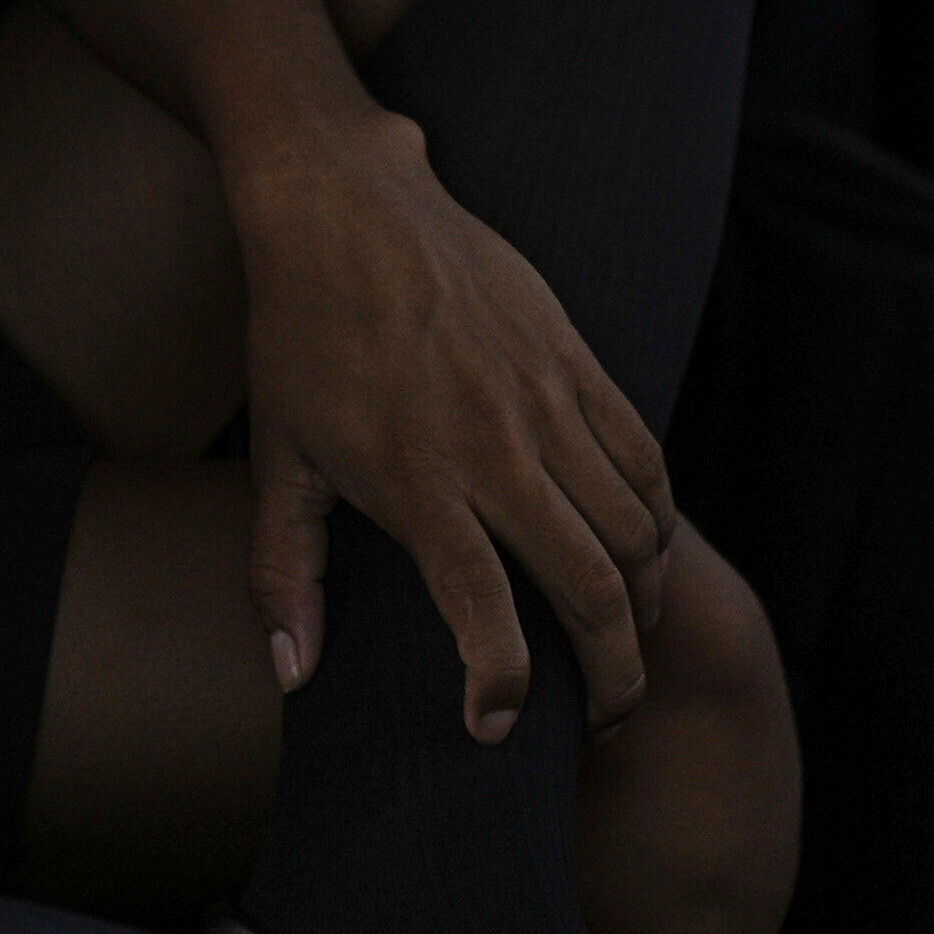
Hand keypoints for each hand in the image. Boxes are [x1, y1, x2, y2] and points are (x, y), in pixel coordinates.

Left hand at [222, 106, 674, 739]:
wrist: (347, 204)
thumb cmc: (300, 338)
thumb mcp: (276, 462)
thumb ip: (285, 577)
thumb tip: (292, 676)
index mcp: (418, 482)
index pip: (482, 612)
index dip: (499, 686)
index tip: (495, 729)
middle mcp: (495, 449)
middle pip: (591, 586)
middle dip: (613, 673)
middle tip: (604, 714)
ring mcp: (546, 401)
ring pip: (636, 530)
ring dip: (644, 604)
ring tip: (627, 644)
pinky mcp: (576, 360)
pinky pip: (645, 459)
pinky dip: (657, 522)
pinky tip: (643, 556)